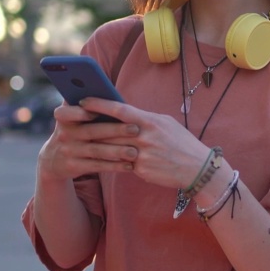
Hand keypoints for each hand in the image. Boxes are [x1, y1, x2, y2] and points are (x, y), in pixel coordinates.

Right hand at [36, 103, 140, 185]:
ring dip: (117, 151)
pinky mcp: (74, 167)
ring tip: (134, 152)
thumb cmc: (73, 129)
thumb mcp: (70, 117)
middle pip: (91, 131)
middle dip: (114, 130)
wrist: (54, 159)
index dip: (81, 112)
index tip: (98, 112)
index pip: (67, 112)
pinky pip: (97, 166)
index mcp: (64, 117)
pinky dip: (114, 166)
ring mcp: (69, 151)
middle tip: (135, 129)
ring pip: (96, 150)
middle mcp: (64, 134)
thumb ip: (83, 103)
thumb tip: (102, 86)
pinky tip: (129, 165)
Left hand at [78, 97, 211, 190]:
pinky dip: (113, 160)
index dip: (99, 104)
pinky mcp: (141, 170)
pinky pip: (122, 163)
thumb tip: (124, 113)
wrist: (197, 168)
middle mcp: (145, 136)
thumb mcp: (166, 123)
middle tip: (72, 121)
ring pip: (112, 148)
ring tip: (82, 139)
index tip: (83, 100)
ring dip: (96, 144)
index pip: (120, 109)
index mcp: (150, 121)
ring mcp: (142, 154)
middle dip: (90, 126)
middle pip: (110, 130)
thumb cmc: (181, 142)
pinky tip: (103, 158)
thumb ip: (144, 118)